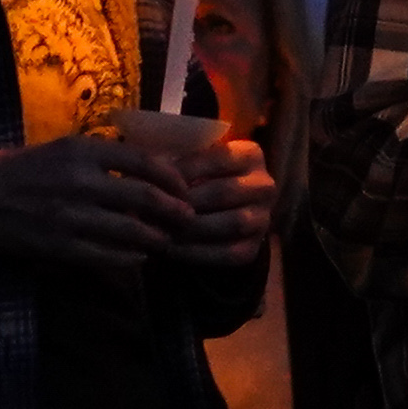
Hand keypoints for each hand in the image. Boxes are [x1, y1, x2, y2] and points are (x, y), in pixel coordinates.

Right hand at [0, 129, 188, 269]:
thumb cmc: (21, 168)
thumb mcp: (63, 148)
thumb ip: (103, 157)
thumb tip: (150, 169)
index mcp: (82, 150)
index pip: (144, 161)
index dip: (173, 176)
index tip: (185, 186)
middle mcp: (79, 181)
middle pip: (145, 196)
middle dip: (175, 210)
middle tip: (188, 217)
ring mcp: (69, 216)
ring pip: (130, 230)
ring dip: (156, 237)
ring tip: (166, 239)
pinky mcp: (57, 245)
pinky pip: (105, 256)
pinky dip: (129, 258)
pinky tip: (139, 257)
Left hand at [113, 109, 274, 270]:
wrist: (221, 214)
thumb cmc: (199, 180)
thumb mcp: (193, 163)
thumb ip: (176, 162)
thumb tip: (143, 173)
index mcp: (251, 155)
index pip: (217, 159)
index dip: (181, 171)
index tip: (151, 180)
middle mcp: (264, 185)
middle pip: (222, 193)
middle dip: (183, 203)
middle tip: (150, 210)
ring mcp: (263, 218)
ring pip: (230, 223)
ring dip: (190, 229)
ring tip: (158, 230)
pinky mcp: (254, 247)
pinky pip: (228, 253)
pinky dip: (196, 253)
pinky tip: (170, 250)